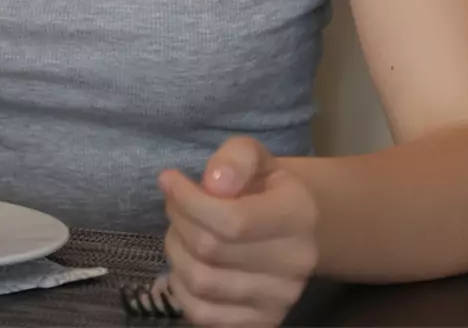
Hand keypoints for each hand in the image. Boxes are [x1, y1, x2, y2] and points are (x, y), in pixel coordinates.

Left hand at [158, 138, 318, 325]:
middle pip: (210, 249)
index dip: (187, 200)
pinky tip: (187, 263)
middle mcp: (296, 262)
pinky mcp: (262, 322)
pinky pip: (202, 313)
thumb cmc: (261, 187)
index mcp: (298, 215)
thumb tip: (214, 182)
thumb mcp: (253, 157)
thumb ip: (235, 158)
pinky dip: (180, 288)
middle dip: (178, 220)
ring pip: (200, 281)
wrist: (288, 228)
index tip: (169, 180)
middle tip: (175, 204)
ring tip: (182, 232)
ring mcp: (280, 298)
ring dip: (176, 251)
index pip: (232, 220)